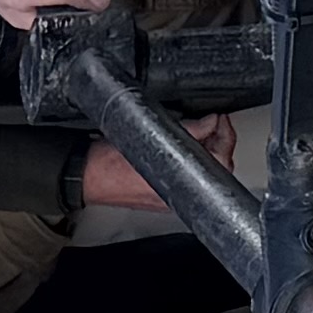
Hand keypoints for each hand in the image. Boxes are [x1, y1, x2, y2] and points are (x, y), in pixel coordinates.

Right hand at [73, 113, 239, 216]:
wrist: (86, 178)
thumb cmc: (109, 165)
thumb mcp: (152, 136)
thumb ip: (187, 130)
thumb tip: (211, 122)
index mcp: (183, 186)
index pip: (222, 158)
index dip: (225, 133)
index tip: (218, 117)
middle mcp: (181, 195)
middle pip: (217, 165)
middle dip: (218, 140)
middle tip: (211, 121)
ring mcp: (172, 196)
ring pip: (203, 169)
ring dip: (204, 147)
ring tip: (197, 129)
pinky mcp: (161, 193)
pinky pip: (186, 174)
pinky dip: (189, 158)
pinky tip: (180, 146)